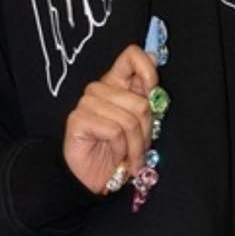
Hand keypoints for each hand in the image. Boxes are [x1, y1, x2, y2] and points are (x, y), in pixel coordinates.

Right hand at [63, 45, 158, 194]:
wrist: (92, 180)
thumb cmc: (118, 151)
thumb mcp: (140, 123)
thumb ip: (146, 94)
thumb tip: (155, 56)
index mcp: (116, 82)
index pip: (132, 55)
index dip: (148, 71)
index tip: (153, 93)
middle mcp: (100, 88)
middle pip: (140, 102)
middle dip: (146, 132)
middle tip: (140, 149)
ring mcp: (87, 102)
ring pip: (130, 120)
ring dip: (135, 147)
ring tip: (129, 157)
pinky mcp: (79, 118)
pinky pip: (115, 131)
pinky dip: (120, 150)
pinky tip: (115, 157)